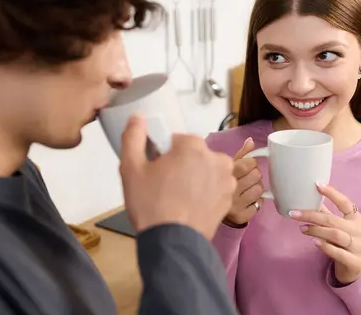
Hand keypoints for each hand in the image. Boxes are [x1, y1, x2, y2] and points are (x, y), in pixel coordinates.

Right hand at [119, 114, 236, 239]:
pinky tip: (190, 207)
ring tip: (178, 199)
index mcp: (193, 145)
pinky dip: (205, 193)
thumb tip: (137, 117)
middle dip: (181, 165)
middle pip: (193, 154)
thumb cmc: (151, 204)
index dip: (162, 155)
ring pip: (205, 170)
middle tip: (164, 187)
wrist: (173, 243)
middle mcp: (216, 157)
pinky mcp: (230, 199)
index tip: (155, 171)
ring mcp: (227, 179)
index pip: (175, 140)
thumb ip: (133, 137)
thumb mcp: (131, 168)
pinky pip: (214, 188)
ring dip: (195, 178)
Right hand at [224, 137, 263, 225]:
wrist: (202, 209)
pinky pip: (259, 205)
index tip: (245, 166)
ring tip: (246, 189)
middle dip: (254, 175)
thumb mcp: (225, 166)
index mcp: (223, 173)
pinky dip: (256, 202)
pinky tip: (247, 200)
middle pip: (256, 175)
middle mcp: (229, 188)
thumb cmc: (217, 184)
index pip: (249, 163)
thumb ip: (241, 154)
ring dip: (255, 188)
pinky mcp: (240, 217)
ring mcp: (235, 204)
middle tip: (245, 178)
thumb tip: (251, 141)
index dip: (250, 163)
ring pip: (259, 190)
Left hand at [290, 184, 360, 284]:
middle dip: (312, 215)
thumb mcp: (338, 227)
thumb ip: (326, 214)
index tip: (317, 185)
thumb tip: (307, 198)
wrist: (355, 270)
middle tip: (294, 213)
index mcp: (356, 219)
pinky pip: (338, 252)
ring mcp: (359, 247)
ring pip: (335, 234)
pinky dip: (325, 246)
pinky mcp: (354, 262)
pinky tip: (314, 242)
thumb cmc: (344, 243)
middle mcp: (360, 231)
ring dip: (316, 230)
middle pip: (333, 220)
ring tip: (302, 228)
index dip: (332, 193)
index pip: (345, 203)